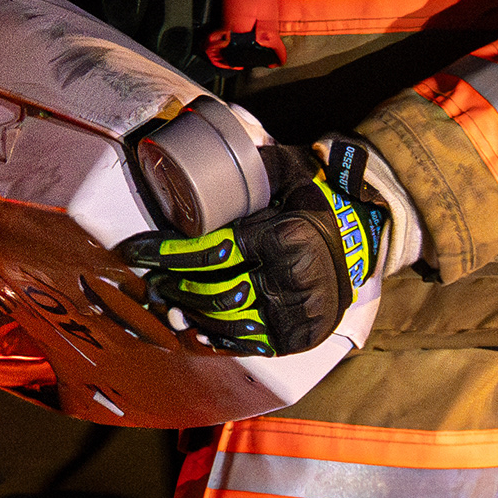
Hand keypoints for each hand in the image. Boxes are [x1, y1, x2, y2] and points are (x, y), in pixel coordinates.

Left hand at [120, 146, 390, 357]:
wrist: (363, 240)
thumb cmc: (314, 198)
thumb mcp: (289, 171)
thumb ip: (250, 168)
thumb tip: (198, 153)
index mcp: (285, 237)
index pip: (211, 250)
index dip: (166, 253)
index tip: (134, 251)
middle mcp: (292, 279)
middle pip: (214, 290)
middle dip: (174, 286)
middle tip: (152, 281)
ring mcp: (297, 313)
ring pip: (227, 320)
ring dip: (190, 312)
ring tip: (168, 301)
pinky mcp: (299, 336)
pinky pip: (249, 343)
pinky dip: (218, 337)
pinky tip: (196, 327)